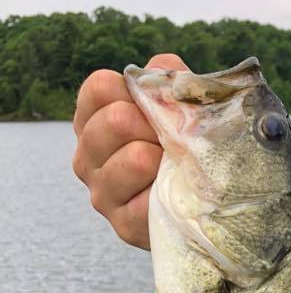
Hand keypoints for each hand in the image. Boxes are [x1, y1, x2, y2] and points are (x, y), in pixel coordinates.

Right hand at [72, 53, 188, 248]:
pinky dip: (171, 192)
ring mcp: (101, 192)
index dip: (138, 93)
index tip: (158, 110)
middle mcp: (86, 156)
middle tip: (174, 144)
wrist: (202, 205)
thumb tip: (161, 69)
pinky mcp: (122, 224)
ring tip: (178, 168)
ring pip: (135, 158)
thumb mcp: (180, 108)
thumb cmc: (184, 148)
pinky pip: (149, 199)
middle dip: (157, 127)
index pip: (100, 87)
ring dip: (168, 159)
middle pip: (116, 120)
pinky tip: (177, 192)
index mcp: (93, 120)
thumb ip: (169, 81)